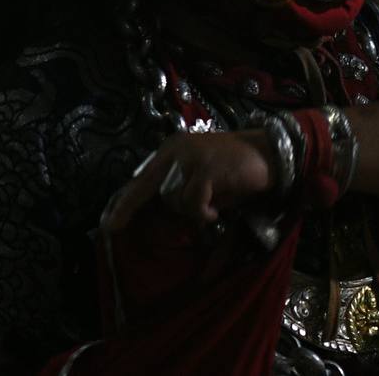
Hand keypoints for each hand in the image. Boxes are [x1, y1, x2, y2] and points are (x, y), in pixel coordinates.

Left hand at [101, 130, 274, 230]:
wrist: (271, 154)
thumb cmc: (236, 171)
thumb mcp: (203, 179)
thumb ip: (182, 189)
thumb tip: (161, 212)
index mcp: (171, 150)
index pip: (141, 178)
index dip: (124, 201)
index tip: (107, 222)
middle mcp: (175, 150)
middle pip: (145, 186)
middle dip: (127, 209)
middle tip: (109, 228)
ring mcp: (190, 157)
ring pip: (172, 198)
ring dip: (190, 210)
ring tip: (210, 207)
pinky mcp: (206, 169)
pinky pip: (193, 202)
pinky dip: (203, 212)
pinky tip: (215, 211)